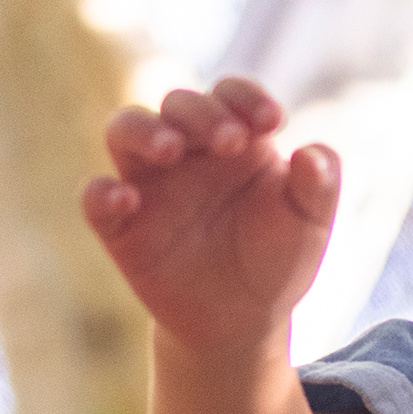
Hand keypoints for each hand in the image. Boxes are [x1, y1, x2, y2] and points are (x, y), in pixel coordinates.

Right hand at [82, 76, 340, 352]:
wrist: (243, 320)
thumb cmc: (278, 257)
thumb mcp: (310, 224)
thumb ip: (319, 186)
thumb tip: (314, 153)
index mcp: (234, 136)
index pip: (230, 93)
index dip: (246, 97)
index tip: (271, 122)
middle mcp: (186, 149)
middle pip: (178, 104)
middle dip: (202, 114)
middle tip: (230, 143)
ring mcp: (148, 183)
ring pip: (124, 130)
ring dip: (144, 131)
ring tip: (171, 149)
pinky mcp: (120, 226)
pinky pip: (94, 198)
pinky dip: (100, 193)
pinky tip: (124, 200)